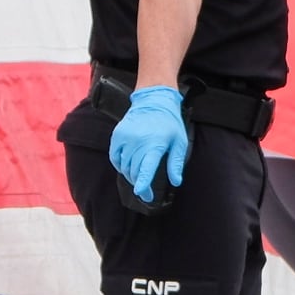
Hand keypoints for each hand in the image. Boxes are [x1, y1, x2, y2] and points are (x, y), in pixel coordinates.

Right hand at [106, 85, 189, 201]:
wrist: (154, 100)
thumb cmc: (170, 123)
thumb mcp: (179, 142)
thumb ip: (176, 163)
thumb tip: (176, 181)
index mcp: (155, 144)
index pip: (146, 168)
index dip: (143, 184)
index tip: (143, 194)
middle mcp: (138, 142)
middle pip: (134, 170)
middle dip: (140, 183)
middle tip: (146, 192)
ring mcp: (125, 138)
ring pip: (124, 166)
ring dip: (130, 175)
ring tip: (138, 178)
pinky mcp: (118, 136)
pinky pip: (115, 157)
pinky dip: (120, 165)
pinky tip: (127, 168)